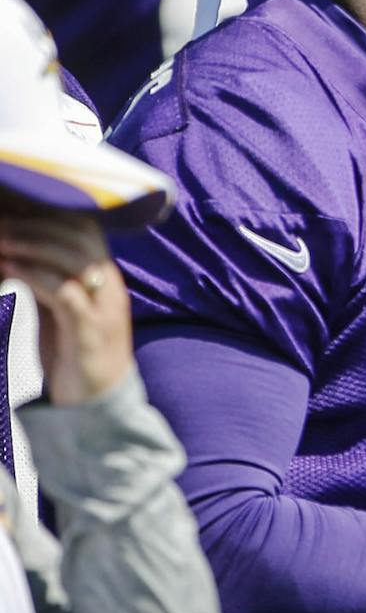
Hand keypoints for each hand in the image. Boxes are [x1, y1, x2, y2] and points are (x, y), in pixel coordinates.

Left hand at [0, 209, 133, 405]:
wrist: (97, 403)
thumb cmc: (73, 352)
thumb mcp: (59, 309)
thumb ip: (46, 279)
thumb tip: (14, 252)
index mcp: (104, 276)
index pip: (86, 227)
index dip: (52, 213)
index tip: (15, 209)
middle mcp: (109, 285)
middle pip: (81, 236)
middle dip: (39, 223)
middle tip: (2, 222)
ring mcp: (103, 306)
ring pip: (75, 258)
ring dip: (33, 245)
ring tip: (1, 242)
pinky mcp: (90, 331)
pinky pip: (65, 292)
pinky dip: (35, 275)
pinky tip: (10, 269)